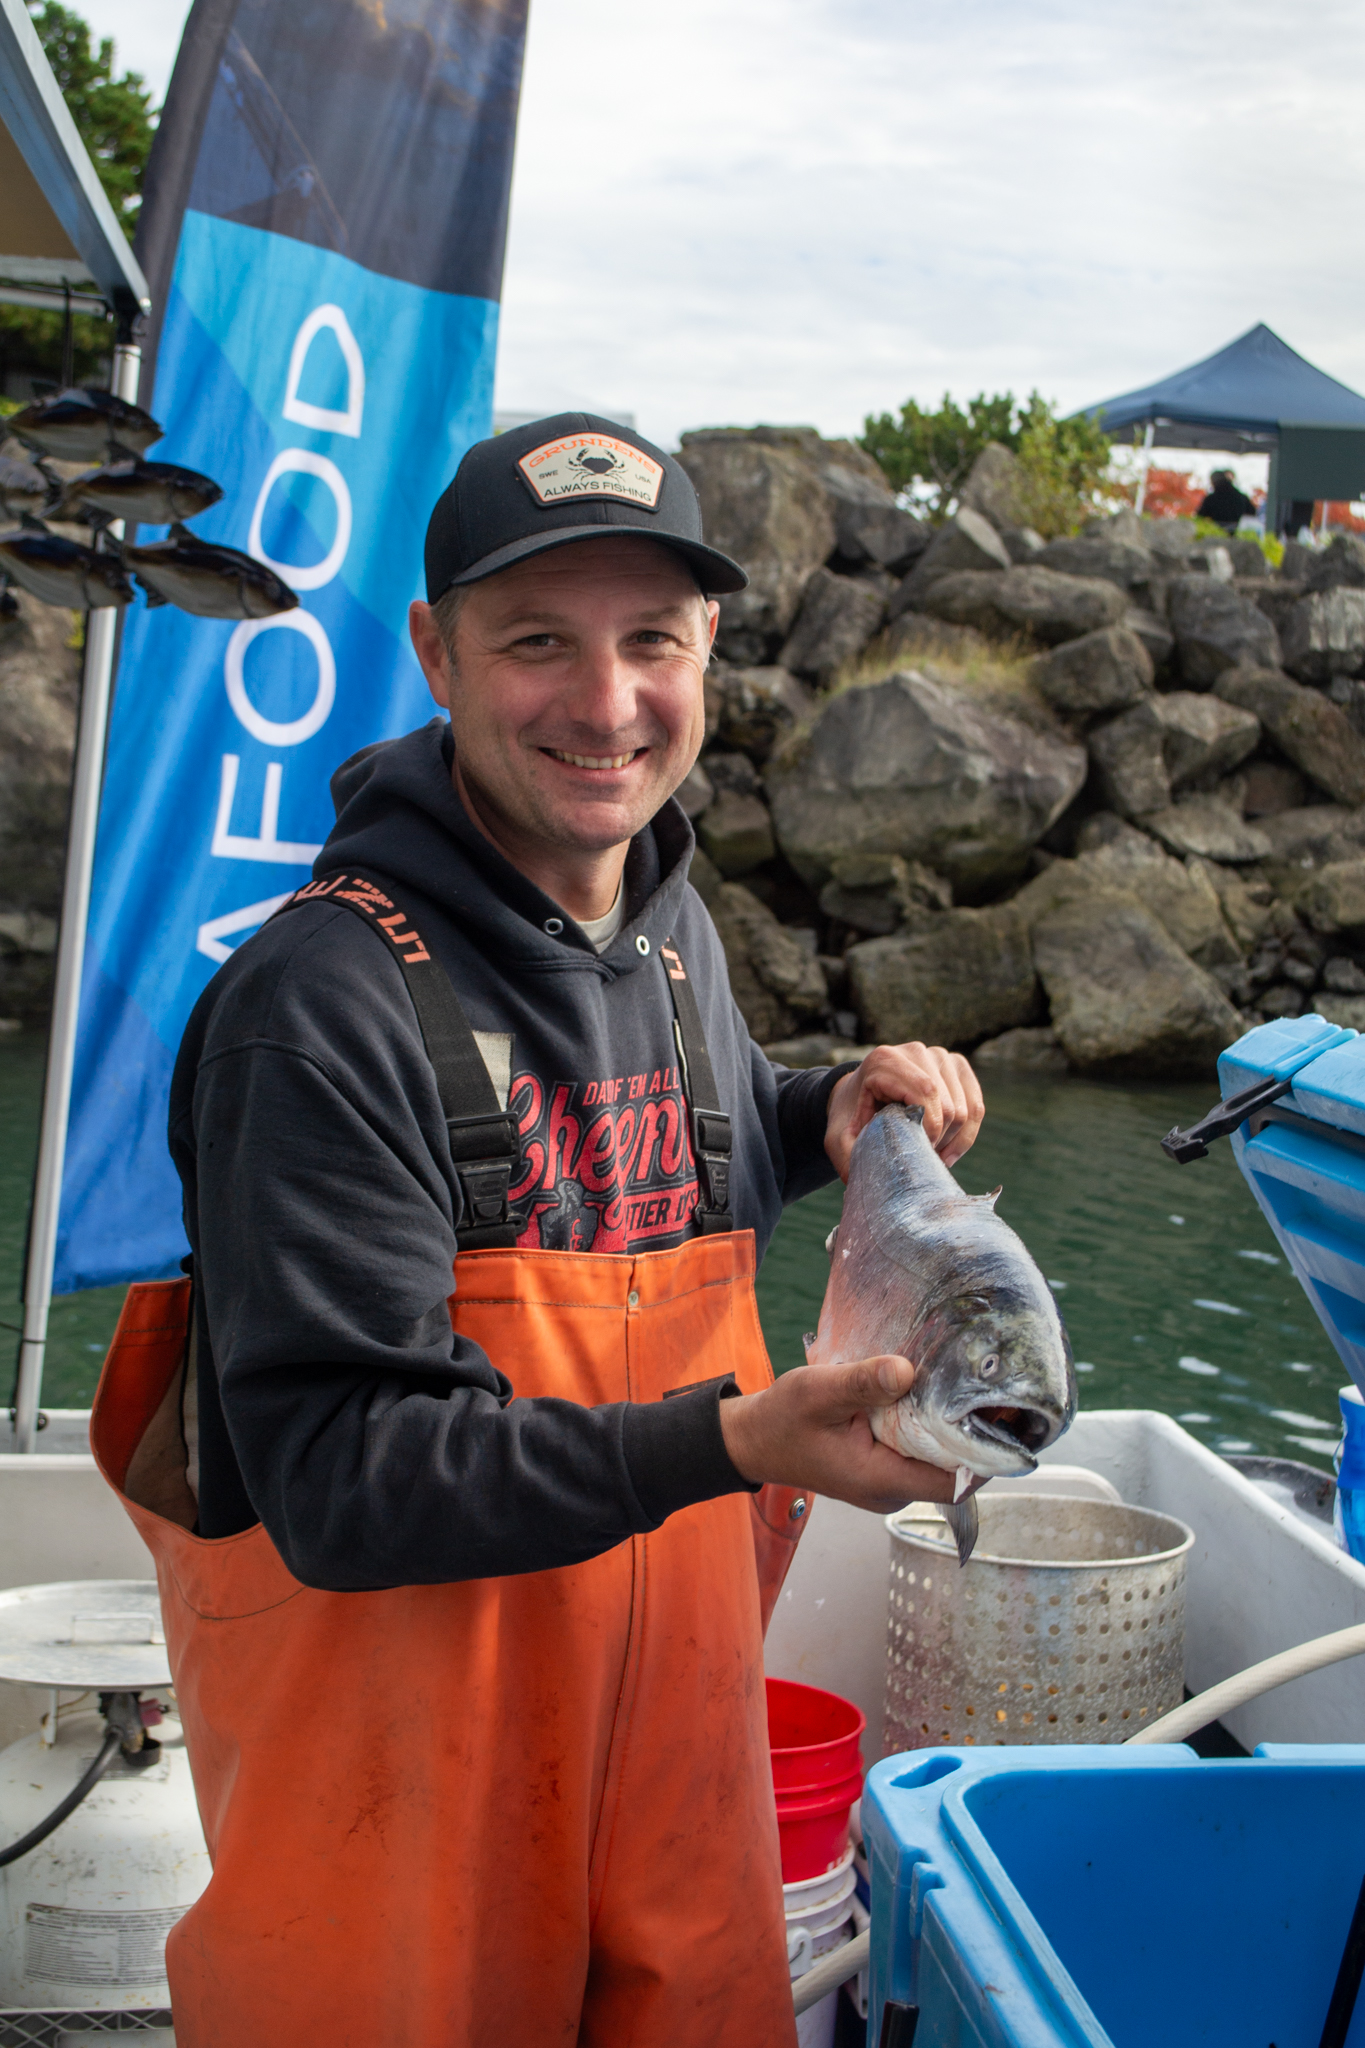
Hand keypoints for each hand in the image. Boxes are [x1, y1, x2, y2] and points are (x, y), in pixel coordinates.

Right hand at [718, 1353, 974, 1514]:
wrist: (755, 1439)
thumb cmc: (781, 1420)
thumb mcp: (817, 1392)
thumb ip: (862, 1383)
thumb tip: (906, 1370)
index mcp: (882, 1480)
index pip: (958, 1480)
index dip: (987, 1450)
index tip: (1003, 1410)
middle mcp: (893, 1490)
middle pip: (956, 1468)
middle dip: (976, 1429)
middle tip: (990, 1381)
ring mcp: (891, 1482)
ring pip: (940, 1458)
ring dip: (954, 1424)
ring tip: (968, 1379)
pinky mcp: (886, 1468)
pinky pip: (921, 1450)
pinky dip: (931, 1423)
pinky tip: (932, 1389)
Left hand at [824, 1041, 982, 1180]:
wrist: (858, 1096)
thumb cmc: (850, 1119)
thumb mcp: (839, 1139)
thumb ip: (850, 1157)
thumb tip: (874, 1178)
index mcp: (885, 1060)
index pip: (926, 1094)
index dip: (929, 1131)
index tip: (916, 1155)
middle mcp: (916, 1051)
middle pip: (949, 1106)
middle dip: (939, 1141)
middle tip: (920, 1159)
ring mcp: (940, 1056)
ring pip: (967, 1109)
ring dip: (952, 1141)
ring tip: (930, 1155)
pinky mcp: (957, 1067)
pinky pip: (977, 1105)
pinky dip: (966, 1134)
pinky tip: (948, 1151)